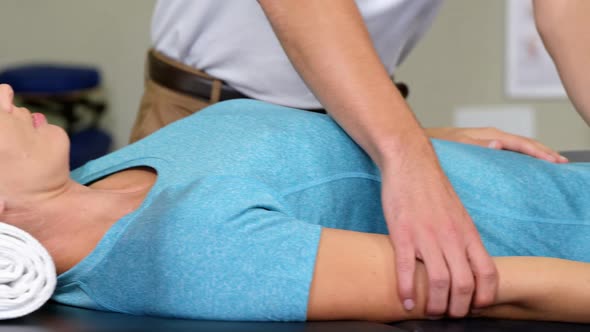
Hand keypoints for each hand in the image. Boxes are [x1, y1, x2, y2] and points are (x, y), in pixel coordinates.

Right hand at [381, 139, 497, 317]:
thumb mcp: (458, 213)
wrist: (411, 163)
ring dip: (435, 305)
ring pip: (438, 281)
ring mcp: (427, 236)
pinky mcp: (404, 233)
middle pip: (464, 284)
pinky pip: (407, 268)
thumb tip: (464, 262)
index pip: (488, 272)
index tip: (476, 307)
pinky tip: (405, 300)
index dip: (486, 296)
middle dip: (458, 308)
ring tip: (429, 312)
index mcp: (467, 233)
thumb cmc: (432, 188)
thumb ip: (462, 238)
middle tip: (449, 315)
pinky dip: (407, 289)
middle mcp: (451, 237)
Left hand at [425, 127, 567, 162]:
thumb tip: (499, 144)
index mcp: (488, 135)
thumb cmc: (437, 143)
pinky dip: (522, 156)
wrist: (421, 141)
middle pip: (524, 142)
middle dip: (544, 151)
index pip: (520, 143)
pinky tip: (526, 165)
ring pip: (518, 146)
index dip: (539, 152)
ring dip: (535, 153)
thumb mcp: (456, 145)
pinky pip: (509, 151)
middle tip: (562, 163)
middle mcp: (490, 136)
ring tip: (551, 163)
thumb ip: (476, 145)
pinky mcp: (482, 147)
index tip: (554, 161)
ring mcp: (487, 141)